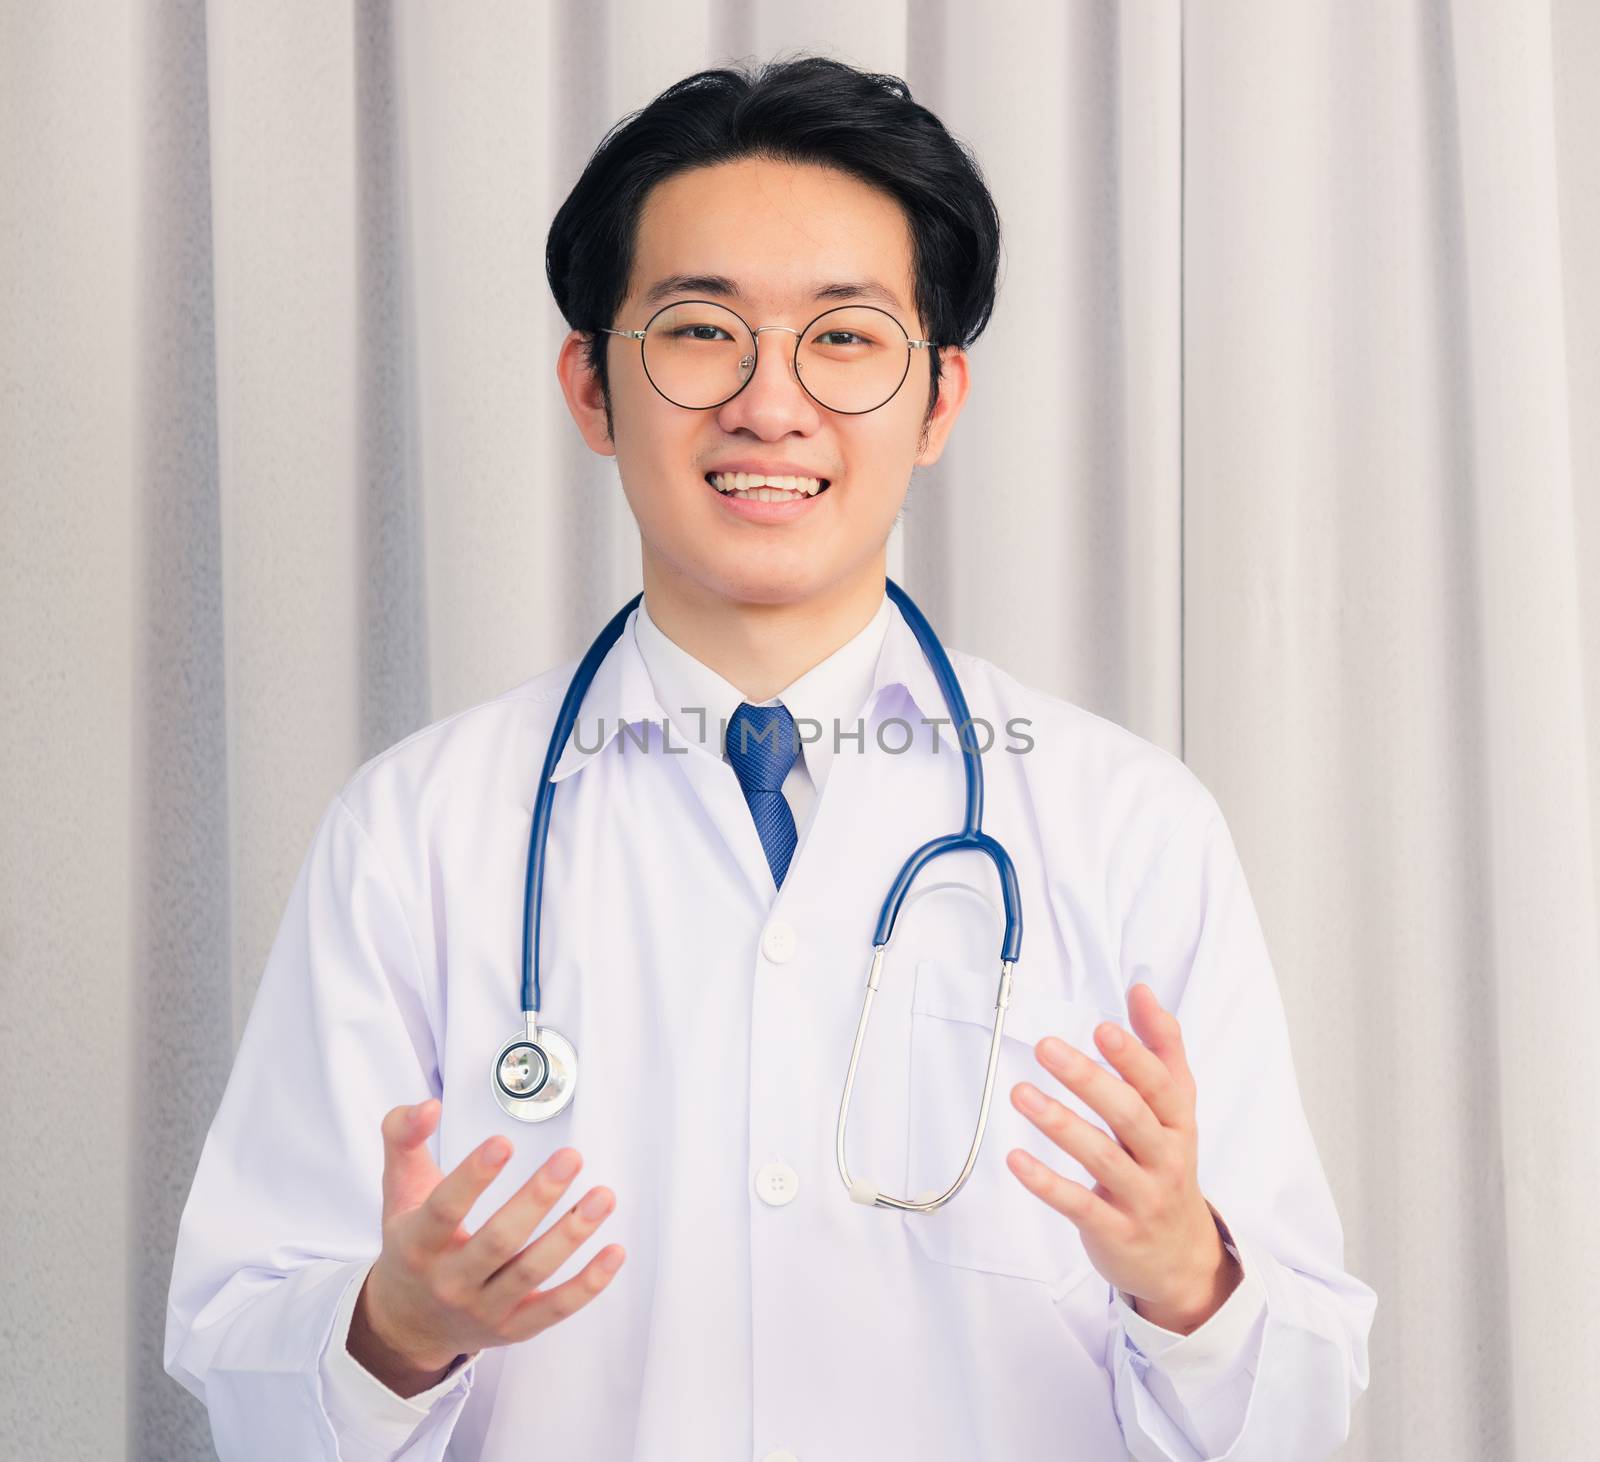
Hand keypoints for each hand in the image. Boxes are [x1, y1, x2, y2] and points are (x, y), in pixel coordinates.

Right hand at [351, 1098, 626, 1394]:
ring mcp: (484, 1308)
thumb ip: (403, 1137)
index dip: (473, 1177)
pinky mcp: (514, 1328)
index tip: (503, 1142)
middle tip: (571, 1159)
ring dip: (571, 1234)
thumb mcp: (397, 1188)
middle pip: (498, 1242)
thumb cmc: (411, 1244)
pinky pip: (555, 1309)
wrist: (407, 1323)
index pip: (444, 1209)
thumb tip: (428, 1105)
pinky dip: (588, 1284)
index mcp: (417, 1244)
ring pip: (532, 1273)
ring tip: (604, 1196)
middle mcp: (450, 1281)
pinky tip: (614, 1251)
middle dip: (537, 1198)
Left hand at [1005, 982, 1239, 1333]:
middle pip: (1130, 1116)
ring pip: (1102, 1158)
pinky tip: (1016, 1158)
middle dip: (1088, 1079)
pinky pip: (1079, 1205)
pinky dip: (1047, 1183)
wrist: (1182, 1257)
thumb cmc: (1168, 1165)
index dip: (1133, 1057)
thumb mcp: (1176, 1109)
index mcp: (1179, 1124)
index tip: (1102, 1027)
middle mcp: (1165, 1159)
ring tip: (1021, 1093)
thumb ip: (1161, 1048)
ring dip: (1059, 1123)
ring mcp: (1141, 1198)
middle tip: (1046, 1047)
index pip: (1160, 1086)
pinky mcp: (1114, 1231)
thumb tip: (1142, 990)